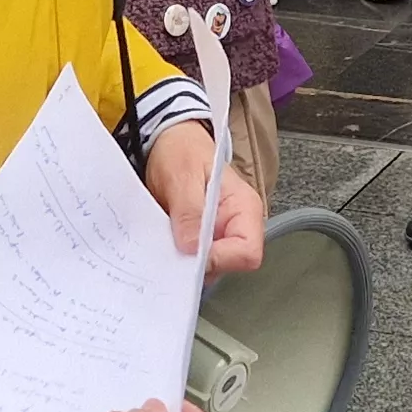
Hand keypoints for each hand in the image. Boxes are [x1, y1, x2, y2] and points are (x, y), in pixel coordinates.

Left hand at [146, 120, 266, 276]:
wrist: (169, 142)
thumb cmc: (182, 151)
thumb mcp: (183, 176)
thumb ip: (190, 211)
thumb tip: (193, 248)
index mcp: (244, 208)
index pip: (247, 252)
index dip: (220, 258)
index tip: (191, 251)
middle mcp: (236, 227)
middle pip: (228, 265)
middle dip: (198, 263)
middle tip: (171, 246)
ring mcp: (218, 236)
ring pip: (208, 268)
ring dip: (184, 261)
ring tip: (165, 239)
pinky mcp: (201, 241)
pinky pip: (192, 261)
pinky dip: (177, 257)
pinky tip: (164, 242)